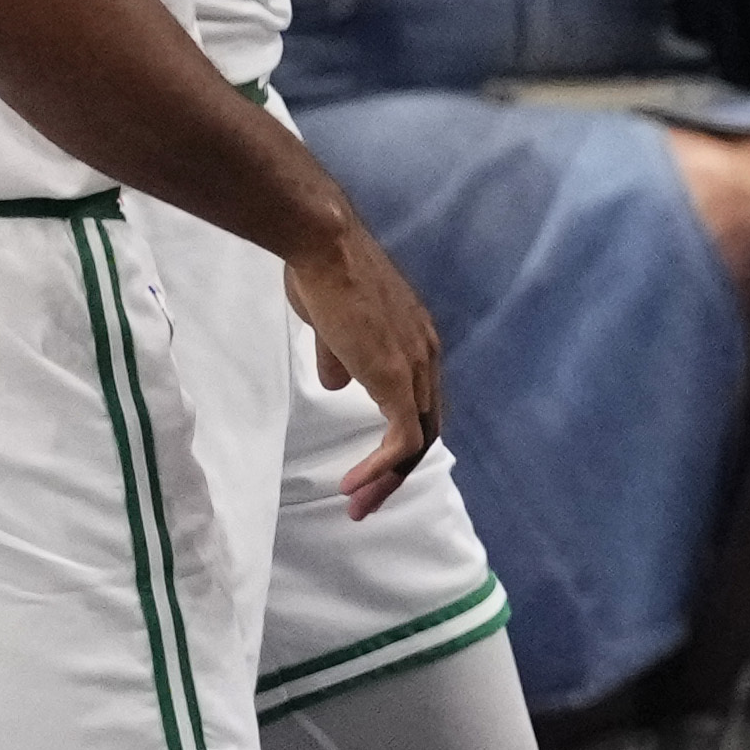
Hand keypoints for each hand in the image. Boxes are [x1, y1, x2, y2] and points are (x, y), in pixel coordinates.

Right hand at [285, 218, 442, 514]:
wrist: (323, 244)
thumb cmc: (322, 273)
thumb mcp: (333, 323)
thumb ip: (339, 356)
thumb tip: (338, 383)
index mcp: (417, 343)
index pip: (420, 403)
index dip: (398, 439)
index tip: (369, 466)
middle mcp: (427, 356)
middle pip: (425, 429)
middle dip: (397, 470)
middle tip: (366, 501)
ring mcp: (416, 367)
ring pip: (417, 440)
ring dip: (388, 478)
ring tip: (359, 505)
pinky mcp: (396, 377)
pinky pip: (403, 439)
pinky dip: (381, 467)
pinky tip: (353, 484)